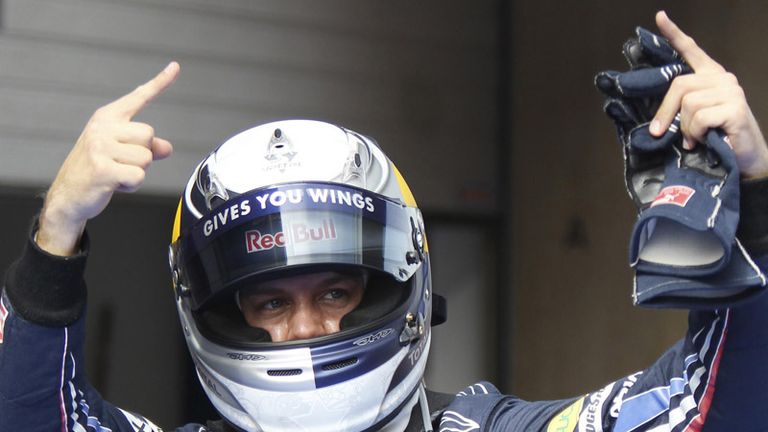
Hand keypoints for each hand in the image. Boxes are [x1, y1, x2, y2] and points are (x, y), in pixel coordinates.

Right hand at [37, 62, 180, 255]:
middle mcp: (103, 127)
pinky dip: (132, 186)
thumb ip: (146, 148)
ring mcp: (100, 147)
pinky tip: (114, 185)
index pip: (139, 97)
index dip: (160, 83)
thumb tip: (167, 148)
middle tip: (120, 164)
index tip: (176, 66)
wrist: (68, 197)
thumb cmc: (96, 172)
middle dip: (143, 155)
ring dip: (137, 172)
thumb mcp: (121, 154)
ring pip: (146, 158)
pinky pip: (139, 176)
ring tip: (115, 175)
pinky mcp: (103, 169)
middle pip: (149, 135)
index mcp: (107, 118)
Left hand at [651, 11, 767, 178]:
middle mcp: (722, 78)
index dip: (674, 34)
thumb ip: (681, 109)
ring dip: (686, 128)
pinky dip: (696, 133)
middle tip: (660, 132)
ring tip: (696, 138)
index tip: (660, 17)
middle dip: (665, 112)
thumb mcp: (695, 119)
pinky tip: (705, 140)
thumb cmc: (718, 138)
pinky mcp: (734, 107)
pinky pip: (699, 118)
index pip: (692, 50)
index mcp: (711, 77)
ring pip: (688, 104)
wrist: (747, 159)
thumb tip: (656, 124)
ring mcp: (731, 91)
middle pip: (679, 85)